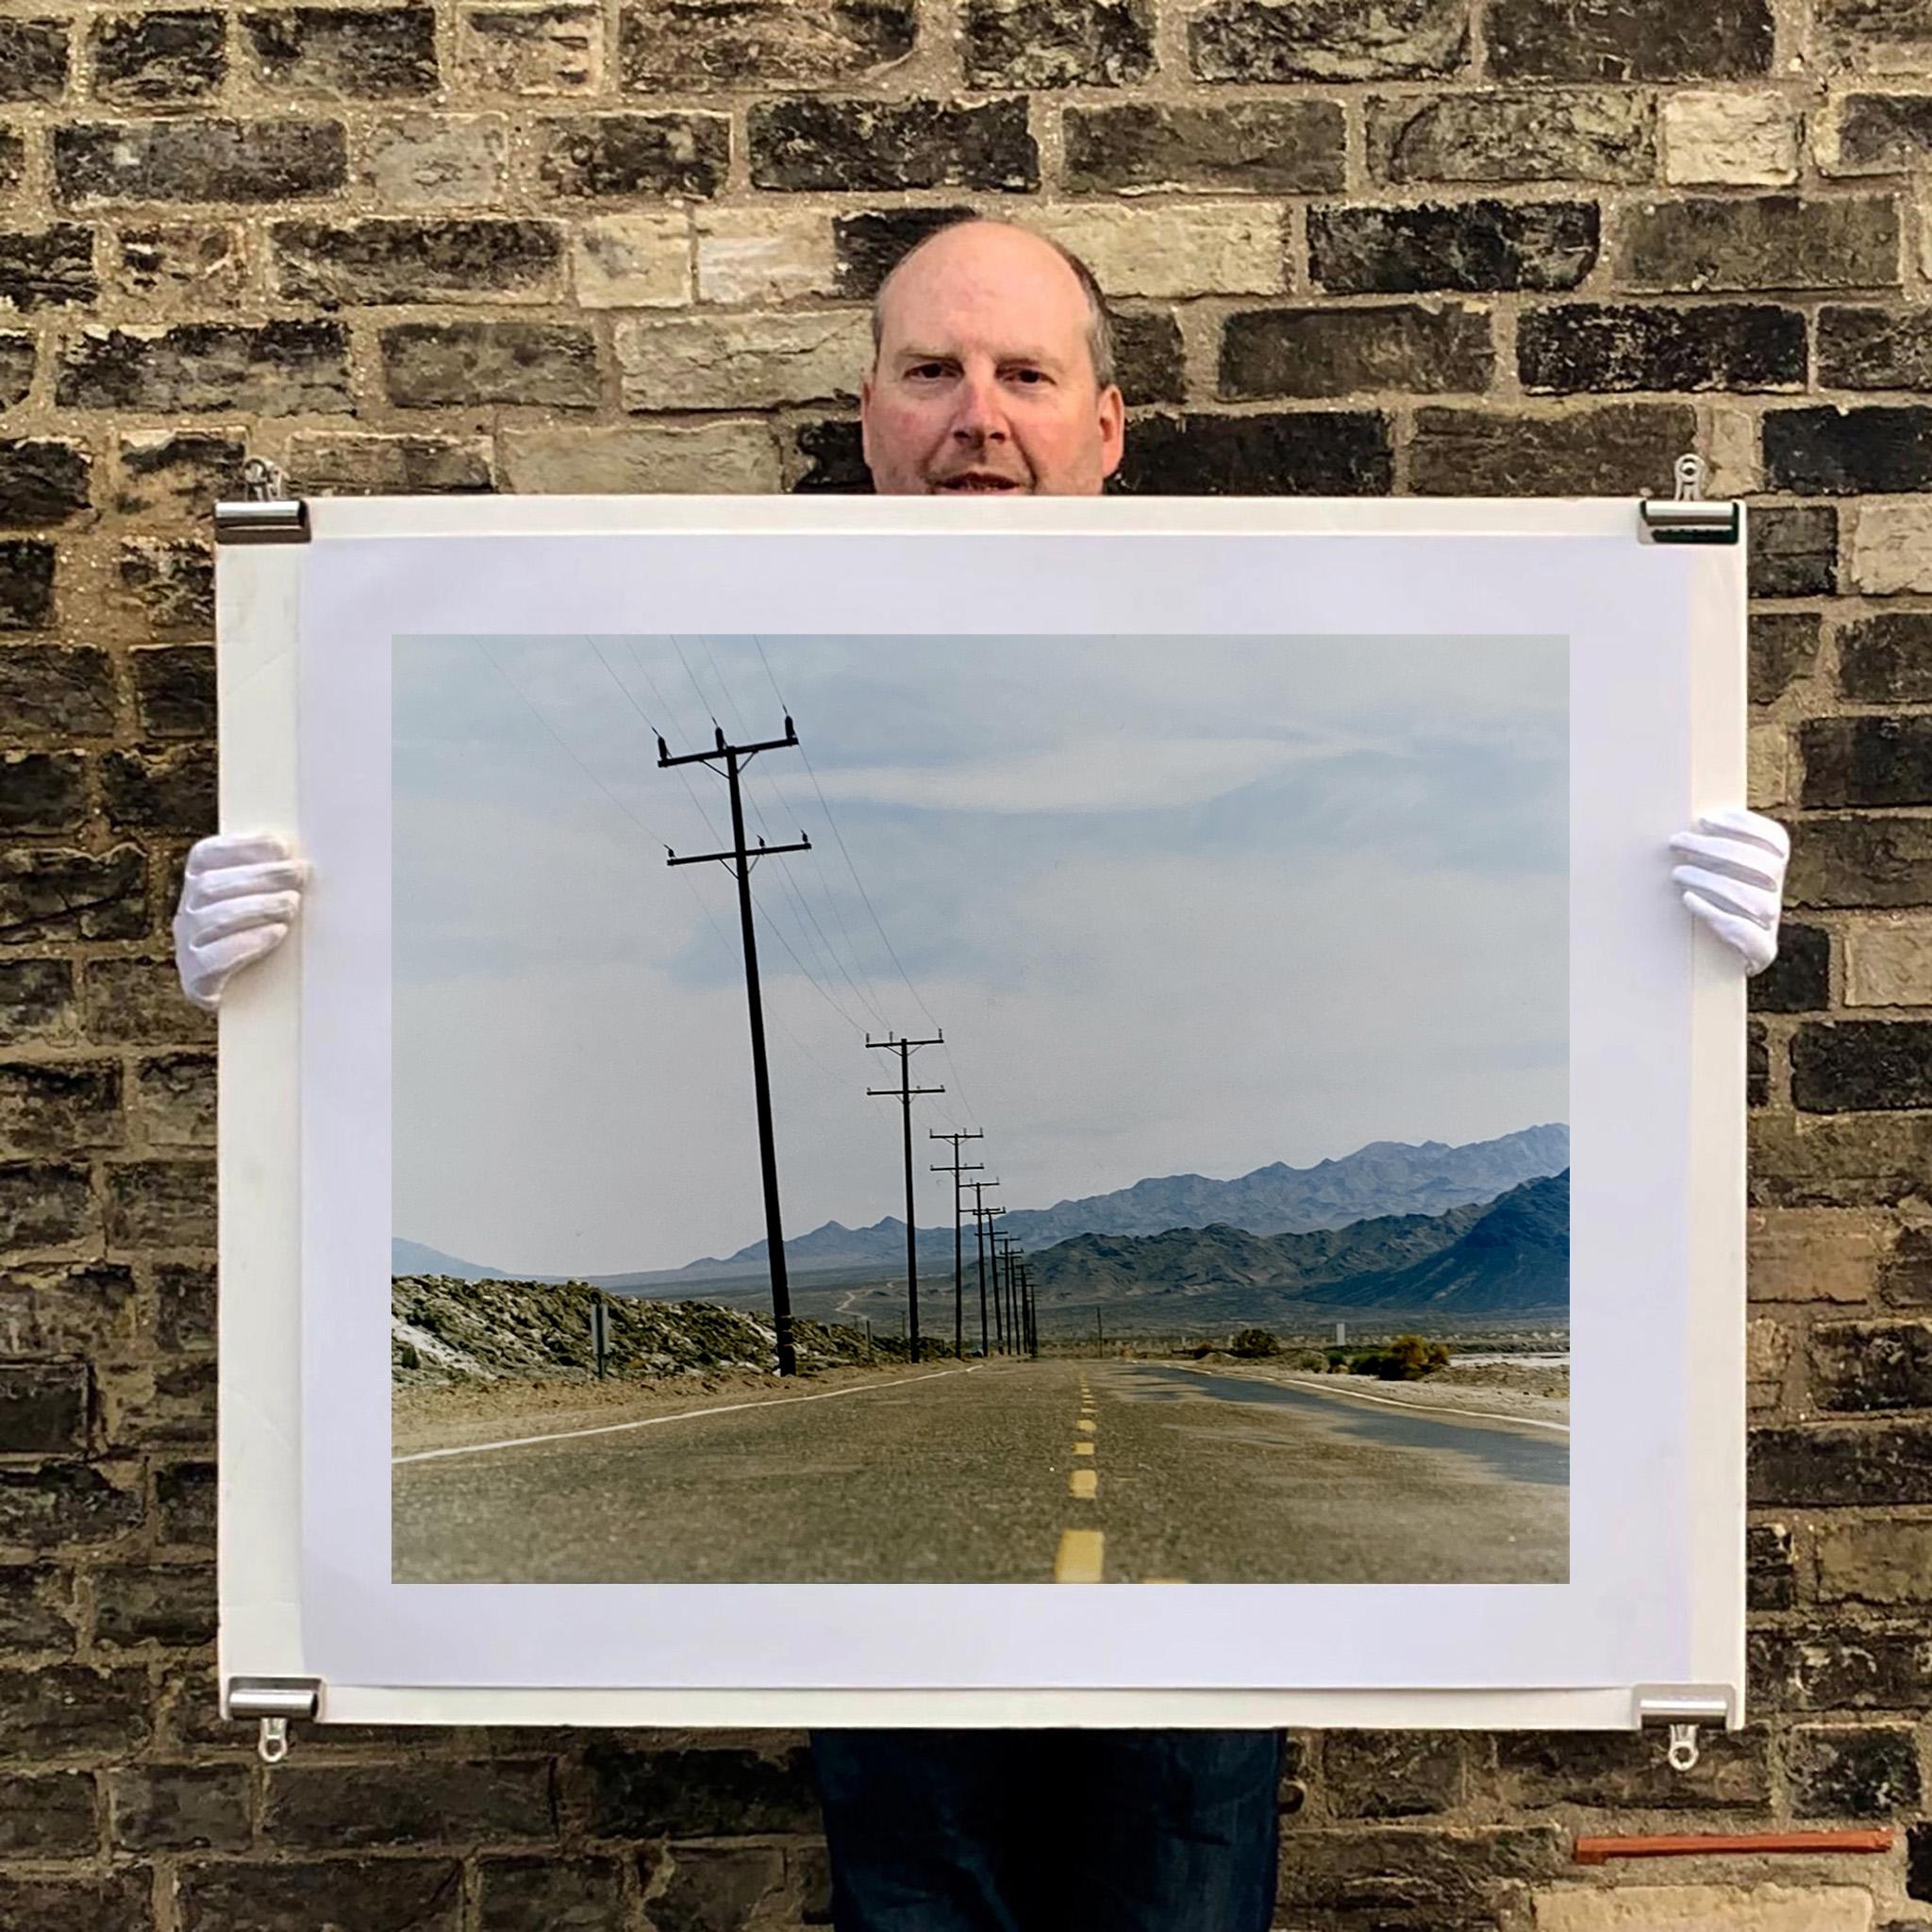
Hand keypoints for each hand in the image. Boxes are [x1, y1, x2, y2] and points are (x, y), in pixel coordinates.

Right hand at [173, 833, 307, 1011]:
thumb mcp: (268, 905)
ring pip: (210, 919)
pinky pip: (211, 959)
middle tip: (298, 875)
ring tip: (290, 905)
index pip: (205, 856)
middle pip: (211, 886)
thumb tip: (303, 860)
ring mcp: (186, 947)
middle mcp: (187, 914)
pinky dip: (247, 942)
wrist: (252, 1000)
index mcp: (198, 886)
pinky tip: (276, 933)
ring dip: (256, 907)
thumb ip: (275, 881)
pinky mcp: (196, 981)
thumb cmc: (265, 941)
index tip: (280, 846)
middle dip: (260, 877)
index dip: (240, 846)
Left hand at [1669, 806, 1787, 976]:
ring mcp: (1773, 923)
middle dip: (1717, 848)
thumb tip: (1691, 824)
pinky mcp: (1762, 951)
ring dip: (1713, 881)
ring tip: (1677, 872)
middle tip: (1676, 841)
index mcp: (1774, 869)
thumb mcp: (1717, 873)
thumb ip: (1713, 849)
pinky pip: (1744, 930)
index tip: (1706, 820)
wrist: (1718, 958)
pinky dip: (1714, 912)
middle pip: (1763, 865)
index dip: (1744, 826)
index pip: (1775, 840)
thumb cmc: (1711, 904)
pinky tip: (1688, 899)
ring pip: (1754, 898)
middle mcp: (1778, 893)